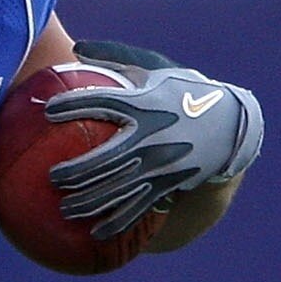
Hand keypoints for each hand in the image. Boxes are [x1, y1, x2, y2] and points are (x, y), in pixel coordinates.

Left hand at [41, 64, 263, 239]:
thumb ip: (116, 56)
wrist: (232, 125)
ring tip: (64, 209)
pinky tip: (95, 234)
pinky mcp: (169, 184)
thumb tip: (75, 47)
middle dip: (75, 170)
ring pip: (119, 188)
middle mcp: (151, 136)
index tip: (48, 110)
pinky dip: (116, 222)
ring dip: (89, 202)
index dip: (73, 105)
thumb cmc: (185, 92)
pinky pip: (139, 207)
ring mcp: (160, 164)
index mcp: (145, 104)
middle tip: (52, 177)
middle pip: (105, 157)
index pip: (103, 102)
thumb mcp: (156, 68)